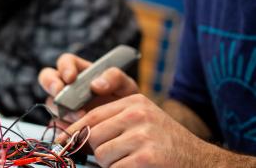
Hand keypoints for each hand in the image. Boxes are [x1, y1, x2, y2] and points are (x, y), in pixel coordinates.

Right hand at [38, 53, 137, 122]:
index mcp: (80, 71)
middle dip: (52, 85)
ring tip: (81, 118)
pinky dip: (63, 128)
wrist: (127, 127)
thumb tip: (95, 84)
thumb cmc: (125, 100)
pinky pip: (55, 125)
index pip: (65, 62)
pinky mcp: (62, 124)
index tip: (71, 78)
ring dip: (63, 110)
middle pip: (47, 79)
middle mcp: (67, 86)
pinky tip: (76, 131)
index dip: (65, 67)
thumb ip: (115, 78)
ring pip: (51, 104)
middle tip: (62, 96)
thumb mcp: (126, 85)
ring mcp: (63, 105)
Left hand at [58, 94, 208, 167]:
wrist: (200, 162)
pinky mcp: (145, 158)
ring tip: (133, 161)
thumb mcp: (142, 123)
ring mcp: (142, 136)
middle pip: (94, 135)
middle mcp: (138, 114)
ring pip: (102, 154)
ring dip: (112, 164)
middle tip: (116, 157)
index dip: (74, 130)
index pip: (93, 115)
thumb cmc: (166, 144)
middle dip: (97, 150)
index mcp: (135, 102)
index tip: (62, 141)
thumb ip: (112, 123)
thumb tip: (74, 136)